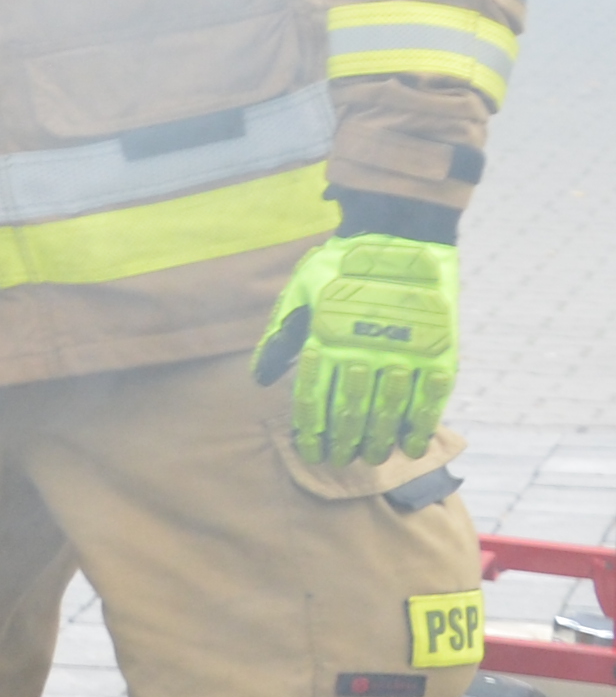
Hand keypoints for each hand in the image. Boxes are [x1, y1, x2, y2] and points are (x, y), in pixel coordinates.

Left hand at [254, 232, 458, 467]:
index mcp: (325, 338)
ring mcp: (404, 348)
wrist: (399, 234)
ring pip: (389, 408)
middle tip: (340, 462)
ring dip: (380, 439)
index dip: (312, 431)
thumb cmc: (341, 265)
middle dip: (344, 442)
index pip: (314, 398)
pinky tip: (413, 447)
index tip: (311, 452)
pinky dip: (422, 423)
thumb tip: (258, 380)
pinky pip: (431, 395)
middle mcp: (363, 348)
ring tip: (372, 459)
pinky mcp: (439, 346)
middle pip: (351, 410)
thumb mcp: (300, 292)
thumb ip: (281, 336)